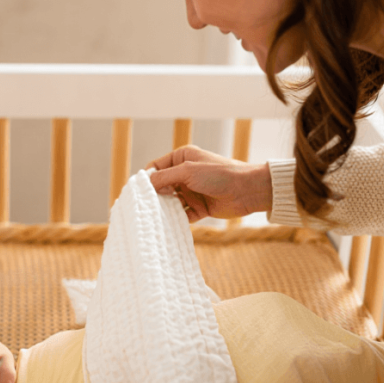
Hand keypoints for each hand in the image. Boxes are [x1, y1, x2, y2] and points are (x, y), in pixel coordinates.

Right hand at [147, 146, 272, 222]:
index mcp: (182, 158)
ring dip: (164, 208)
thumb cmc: (220, 174)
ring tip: (152, 217)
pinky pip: (182, 214)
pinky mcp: (199, 207)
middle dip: (153, 195)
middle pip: (162, 186)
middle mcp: (186, 174)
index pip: (157, 167)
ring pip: (171, 201)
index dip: (146, 178)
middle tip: (142, 206)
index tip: (136, 190)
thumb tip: (145, 184)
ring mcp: (192, 191)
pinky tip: (167, 224)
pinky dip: (175, 219)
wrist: (247, 191)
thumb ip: (165, 177)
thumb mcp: (188, 171)